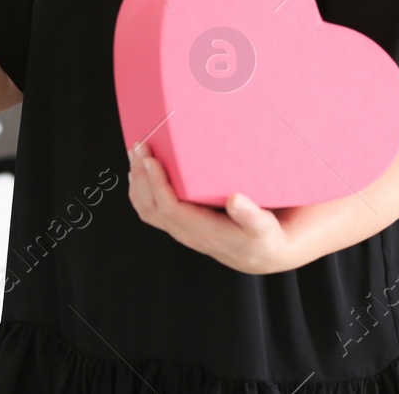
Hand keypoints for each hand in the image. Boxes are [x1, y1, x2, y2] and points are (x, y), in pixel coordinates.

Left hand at [126, 141, 297, 274]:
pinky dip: (140, 187)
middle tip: (139, 145)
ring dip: (137, 179)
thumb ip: (251, 216)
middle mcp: (186, 233)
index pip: (170, 210)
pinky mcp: (177, 223)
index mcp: (204, 233)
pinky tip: (140, 169)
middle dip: (142, 175)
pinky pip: (150, 208)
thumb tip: (235, 200)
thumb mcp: (264, 228)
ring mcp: (179, 229)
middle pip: (151, 207)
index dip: (157, 185)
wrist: (258, 253)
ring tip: (135, 152)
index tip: (150, 160)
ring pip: (146, 208)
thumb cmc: (262, 236)